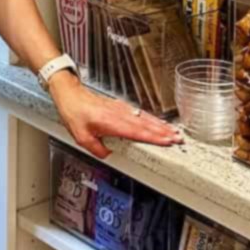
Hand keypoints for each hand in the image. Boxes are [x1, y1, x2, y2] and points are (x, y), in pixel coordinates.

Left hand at [49, 74, 181, 159]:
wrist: (71, 95)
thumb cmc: (75, 112)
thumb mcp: (81, 137)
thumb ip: (97, 149)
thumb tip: (107, 155)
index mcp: (112, 122)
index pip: (138, 132)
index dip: (154, 137)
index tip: (167, 141)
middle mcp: (120, 114)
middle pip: (147, 125)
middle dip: (164, 132)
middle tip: (178, 138)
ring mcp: (122, 109)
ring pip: (145, 118)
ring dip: (160, 125)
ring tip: (173, 131)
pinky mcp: (120, 107)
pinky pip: (139, 114)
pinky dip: (151, 119)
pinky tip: (157, 122)